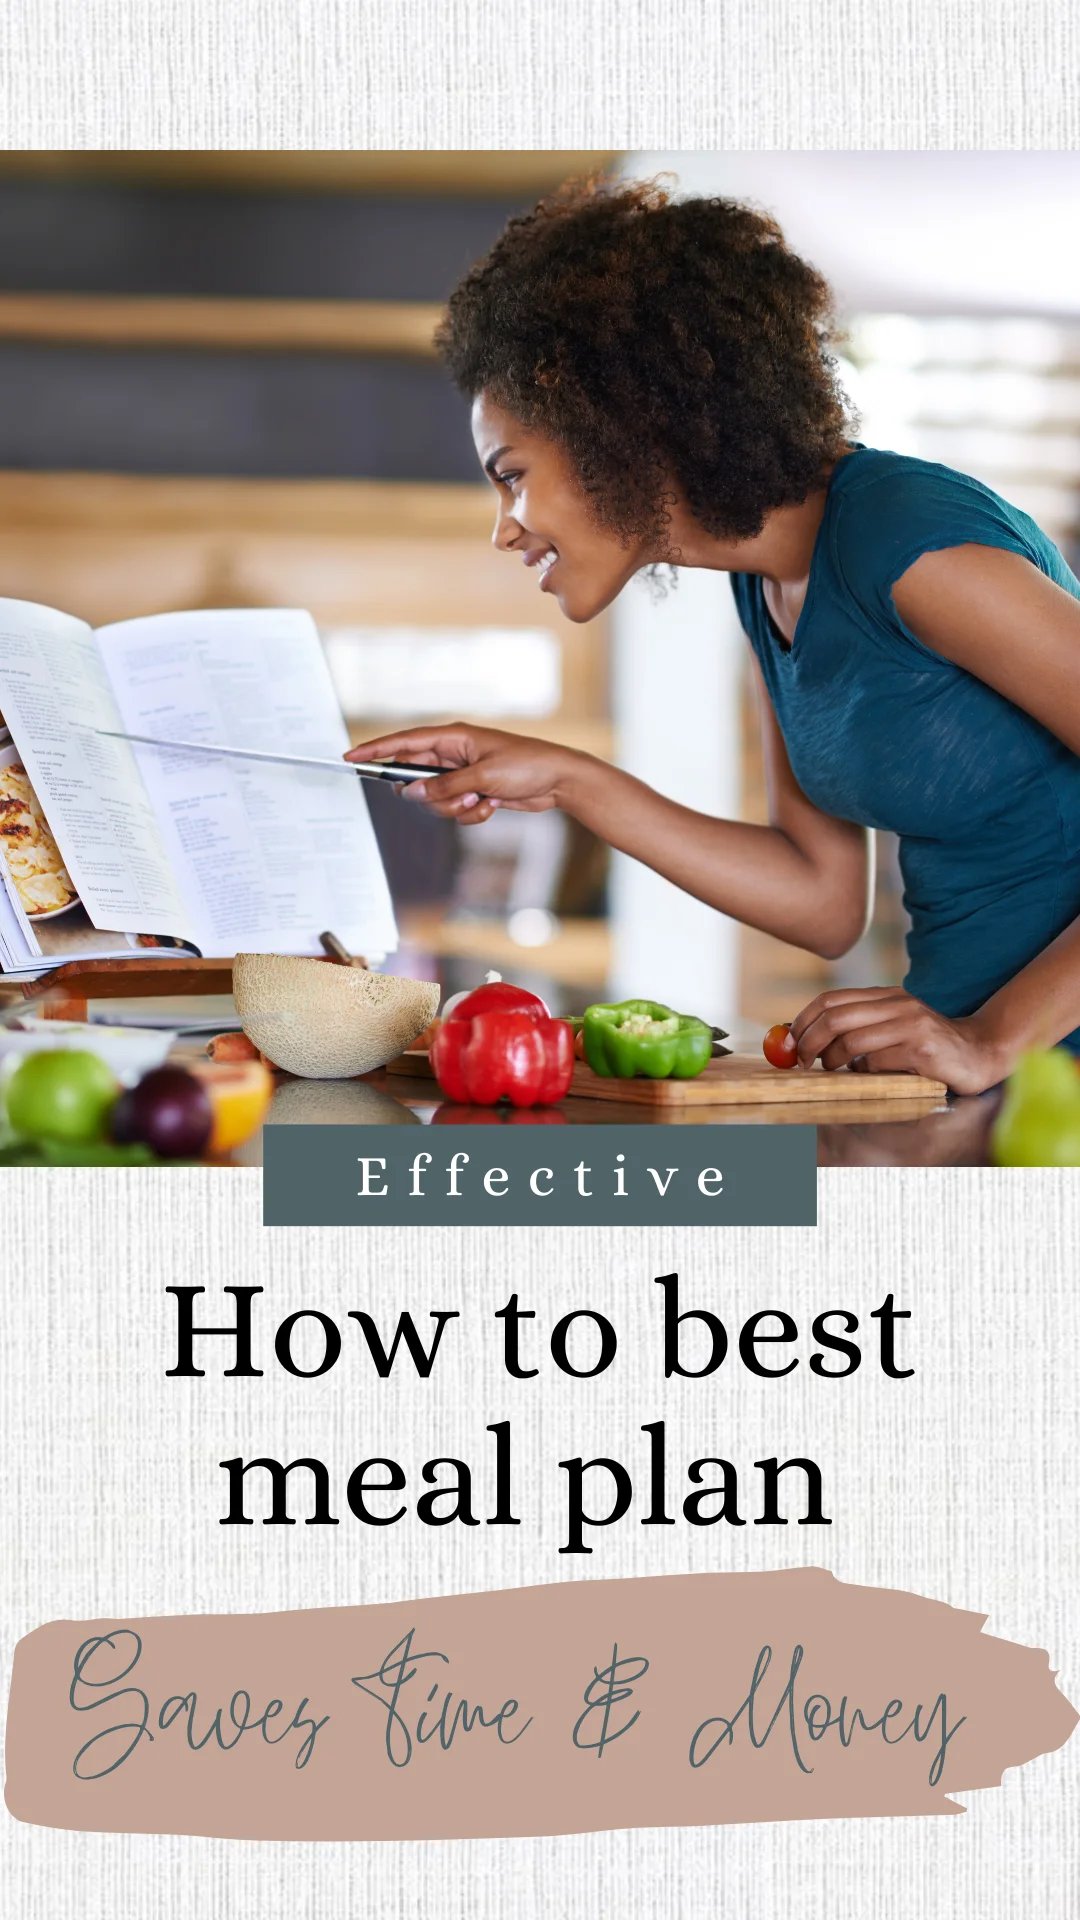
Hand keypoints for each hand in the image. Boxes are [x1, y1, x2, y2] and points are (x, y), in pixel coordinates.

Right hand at [345, 724, 582, 824]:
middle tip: (457, 794)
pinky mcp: (473, 793)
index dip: (375, 750)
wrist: (558, 781)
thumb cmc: (526, 765)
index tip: (350, 757)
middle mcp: (453, 755)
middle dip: (433, 795)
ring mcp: (462, 775)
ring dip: (455, 808)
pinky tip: (492, 806)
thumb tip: (412, 792)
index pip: (404, 742)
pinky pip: (455, 811)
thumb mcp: (482, 776)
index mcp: (453, 738)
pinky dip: (471, 814)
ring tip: (482, 800)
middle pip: (417, 778)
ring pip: (435, 800)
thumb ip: (444, 785)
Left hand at [789, 987, 1010, 1094]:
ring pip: (852, 1041)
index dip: (803, 1020)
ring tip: (835, 1069)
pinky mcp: (922, 1050)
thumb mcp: (893, 1025)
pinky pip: (876, 1062)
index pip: (831, 1000)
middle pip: (835, 1019)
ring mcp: (911, 1025)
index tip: (790, 1042)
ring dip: (834, 1060)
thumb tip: (806, 1040)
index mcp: (887, 995)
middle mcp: (898, 1004)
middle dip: (809, 1042)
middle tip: (801, 1061)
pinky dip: (864, 1072)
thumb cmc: (929, 1045)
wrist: (981, 1052)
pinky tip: (872, 1075)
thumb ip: (858, 1026)